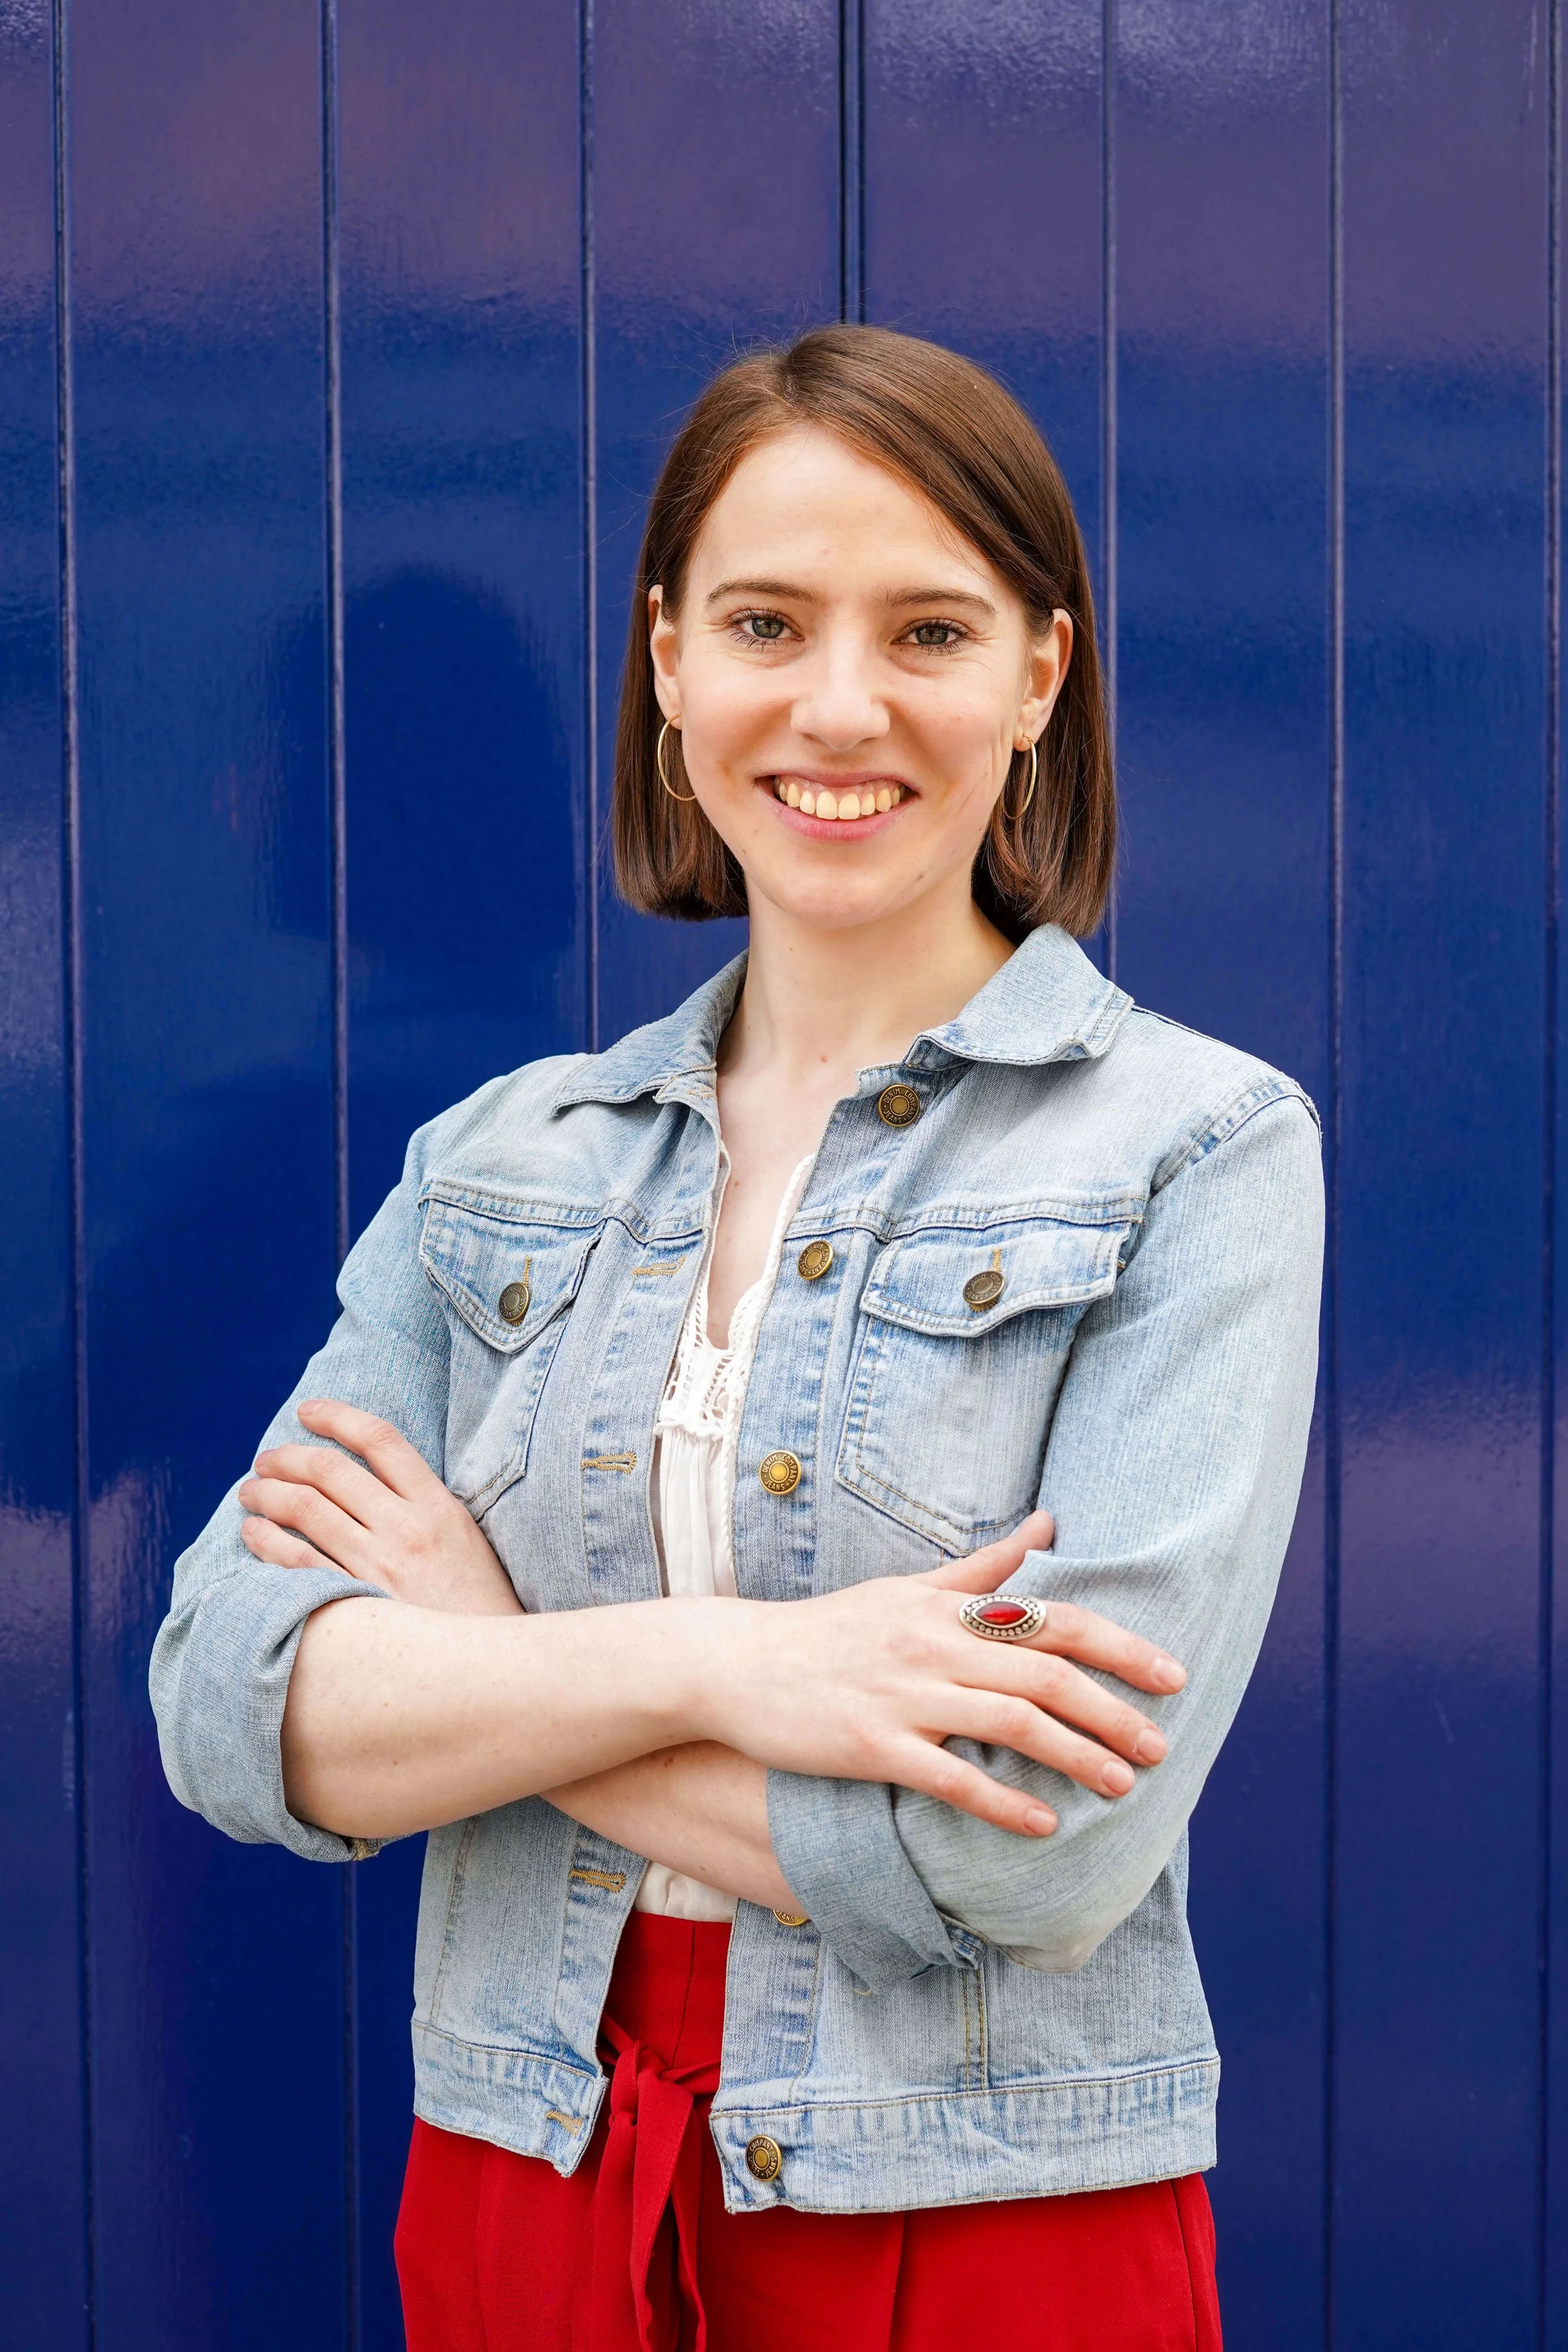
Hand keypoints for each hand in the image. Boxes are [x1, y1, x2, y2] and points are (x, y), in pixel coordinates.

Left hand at [238, 1398, 523, 1617]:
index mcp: (438, 1506)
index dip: (338, 1417)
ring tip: (251, 1492)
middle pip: (332, 1470)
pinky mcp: (353, 1605)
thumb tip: (368, 1478)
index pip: (381, 1440)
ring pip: (305, 1509)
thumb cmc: (477, 1607)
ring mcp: (378, 1567)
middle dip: (288, 1457)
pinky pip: (295, 1563)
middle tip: (266, 1460)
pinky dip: (266, 1540)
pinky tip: (253, 1533)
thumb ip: (423, 1506)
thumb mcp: (466, 1541)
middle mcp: (406, 1529)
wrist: (488, 1672)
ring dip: (268, 1493)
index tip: (307, 1411)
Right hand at [679, 1510, 1186, 1838]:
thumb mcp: (907, 1589)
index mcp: (947, 1608)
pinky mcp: (870, 1745)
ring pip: (1010, 1723)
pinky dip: (1002, 1801)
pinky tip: (1042, 1825)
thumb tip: (1047, 1525)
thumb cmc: (829, 1631)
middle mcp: (933, 1645)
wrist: (736, 1663)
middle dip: (1114, 1711)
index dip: (1119, 1648)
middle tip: (1162, 1746)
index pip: (1053, 1621)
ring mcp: (902, 1696)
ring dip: (1075, 1756)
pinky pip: (950, 1776)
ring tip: (1122, 1786)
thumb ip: (981, 1569)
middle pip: (1046, 1675)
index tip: (1172, 1676)